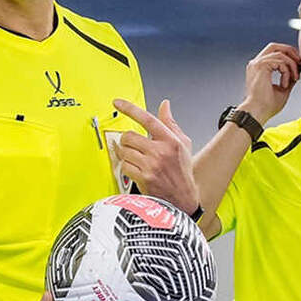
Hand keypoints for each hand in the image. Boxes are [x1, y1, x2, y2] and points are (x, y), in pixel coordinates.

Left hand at [111, 99, 198, 213]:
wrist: (182, 198)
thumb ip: (171, 123)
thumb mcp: (183, 144)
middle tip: (133, 145)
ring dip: (126, 154)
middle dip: (128, 140)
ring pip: (124, 151)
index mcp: (170, 140)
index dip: (130, 108)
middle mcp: (160, 151)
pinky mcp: (143, 178)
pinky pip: (124, 165)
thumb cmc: (182, 171)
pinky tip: (135, 169)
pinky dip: (126, 167)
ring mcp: (151, 165)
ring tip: (136, 158)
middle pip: (129, 136)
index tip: (118, 102)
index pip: (147, 118)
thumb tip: (164, 105)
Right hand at [240, 43, 300, 123]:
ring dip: (291, 65)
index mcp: (259, 68)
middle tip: (299, 62)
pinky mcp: (261, 66)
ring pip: (280, 53)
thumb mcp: (282, 89)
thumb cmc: (266, 105)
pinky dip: (287, 71)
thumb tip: (296, 71)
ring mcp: (257, 64)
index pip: (274, 53)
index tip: (298, 66)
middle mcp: (256, 63)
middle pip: (275, 46)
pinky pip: (280, 61)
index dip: (288, 56)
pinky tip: (285, 84)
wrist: (257, 112)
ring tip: (294, 78)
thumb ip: (288, 78)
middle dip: (290, 52)